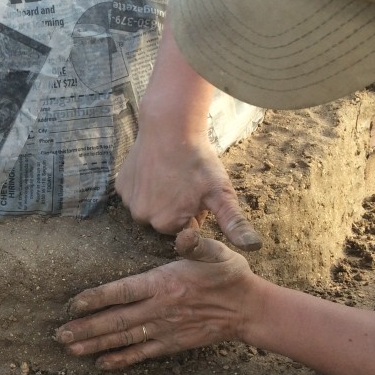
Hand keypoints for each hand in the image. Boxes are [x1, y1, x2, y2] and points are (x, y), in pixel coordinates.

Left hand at [57, 228, 258, 369]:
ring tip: (71, 349)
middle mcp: (160, 309)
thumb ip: (196, 244)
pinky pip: (142, 354)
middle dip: (86, 328)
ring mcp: (165, 329)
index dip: (96, 298)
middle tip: (59, 335)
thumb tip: (183, 234)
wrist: (250, 309)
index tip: (73, 304)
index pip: (123, 291)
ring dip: (96, 345)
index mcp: (164, 283)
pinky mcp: (172, 344)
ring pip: (124, 339)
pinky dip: (121, 360)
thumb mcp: (216, 252)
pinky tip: (101, 364)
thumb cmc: (229, 275)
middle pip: (116, 320)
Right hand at [114, 126, 261, 250]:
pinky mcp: (120, 186)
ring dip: (160, 197)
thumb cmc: (198, 160)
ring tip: (171, 174)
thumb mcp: (221, 193)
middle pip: (165, 221)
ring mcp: (128, 202)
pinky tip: (156, 169)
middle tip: (186, 183)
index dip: (195, 212)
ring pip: (150, 207)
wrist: (170, 127)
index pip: (184, 229)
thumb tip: (254, 248)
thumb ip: (234, 223)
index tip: (197, 193)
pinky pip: (136, 194)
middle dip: (177, 208)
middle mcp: (143, 218)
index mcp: (167, 225)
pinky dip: (144, 185)